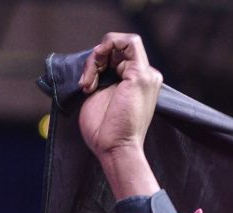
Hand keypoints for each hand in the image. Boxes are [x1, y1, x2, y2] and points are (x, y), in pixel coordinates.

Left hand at [78, 33, 161, 198]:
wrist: (114, 150)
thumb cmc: (105, 132)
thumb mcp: (100, 97)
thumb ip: (102, 78)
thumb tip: (92, 63)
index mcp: (138, 83)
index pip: (120, 56)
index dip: (99, 62)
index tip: (86, 84)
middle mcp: (147, 77)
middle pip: (121, 47)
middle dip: (97, 58)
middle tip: (86, 82)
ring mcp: (146, 74)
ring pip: (123, 42)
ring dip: (99, 55)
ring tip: (88, 80)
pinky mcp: (140, 74)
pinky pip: (126, 43)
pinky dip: (104, 51)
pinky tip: (94, 73)